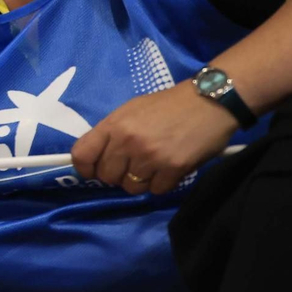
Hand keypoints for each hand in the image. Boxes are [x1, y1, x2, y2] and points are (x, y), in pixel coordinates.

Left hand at [71, 83, 237, 195]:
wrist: (209, 101)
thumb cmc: (168, 105)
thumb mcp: (132, 110)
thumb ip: (113, 133)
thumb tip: (98, 158)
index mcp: (113, 124)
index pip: (81, 154)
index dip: (84, 168)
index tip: (93, 171)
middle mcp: (127, 141)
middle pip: (107, 177)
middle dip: (117, 175)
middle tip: (132, 166)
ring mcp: (150, 156)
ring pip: (131, 187)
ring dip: (141, 181)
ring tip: (153, 166)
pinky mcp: (173, 168)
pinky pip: (156, 190)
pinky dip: (162, 183)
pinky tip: (169, 168)